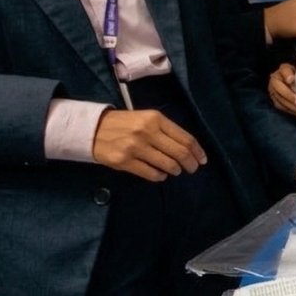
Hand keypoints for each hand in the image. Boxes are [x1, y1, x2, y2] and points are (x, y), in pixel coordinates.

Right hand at [92, 108, 206, 181]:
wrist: (92, 128)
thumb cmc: (124, 123)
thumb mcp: (145, 118)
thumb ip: (165, 130)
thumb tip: (188, 148)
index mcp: (155, 118)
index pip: (185, 138)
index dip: (198, 151)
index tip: (202, 160)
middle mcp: (147, 132)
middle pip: (180, 153)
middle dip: (190, 164)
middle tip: (192, 169)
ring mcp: (135, 147)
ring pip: (167, 164)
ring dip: (175, 170)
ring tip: (175, 170)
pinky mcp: (124, 161)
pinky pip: (151, 174)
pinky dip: (160, 176)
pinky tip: (161, 174)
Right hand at [267, 63, 295, 121]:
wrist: (290, 81)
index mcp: (282, 70)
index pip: (284, 71)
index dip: (287, 76)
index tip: (291, 80)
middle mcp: (275, 82)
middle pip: (281, 90)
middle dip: (291, 97)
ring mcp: (274, 93)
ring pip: (283, 102)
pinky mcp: (277, 103)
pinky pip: (286, 109)